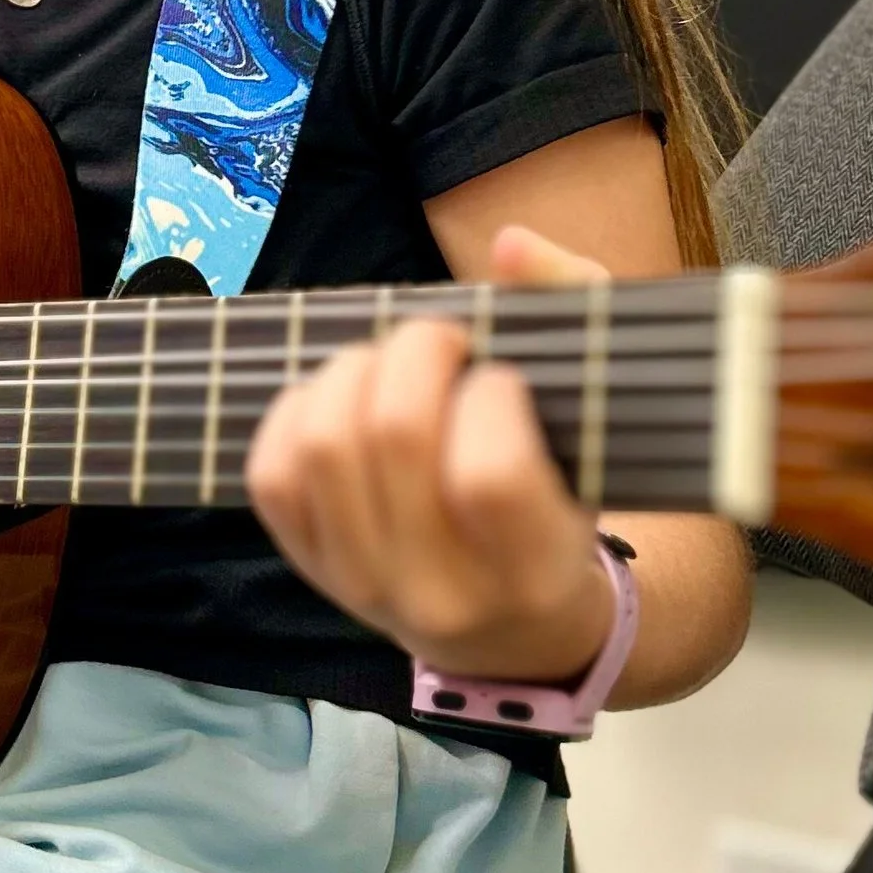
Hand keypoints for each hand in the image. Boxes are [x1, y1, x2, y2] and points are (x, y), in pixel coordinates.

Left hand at [245, 225, 617, 681]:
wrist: (519, 627)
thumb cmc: (567, 496)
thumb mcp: (603, 413)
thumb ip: (578, 312)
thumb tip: (512, 246)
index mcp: (535, 568)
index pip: (489, 474)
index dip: (489, 396)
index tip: (502, 376)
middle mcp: (443, 593)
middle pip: (393, 438)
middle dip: (415, 351)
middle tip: (442, 340)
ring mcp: (364, 586)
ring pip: (321, 446)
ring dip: (354, 371)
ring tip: (393, 363)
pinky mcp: (310, 567)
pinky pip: (269, 472)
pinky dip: (298, 409)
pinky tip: (345, 395)